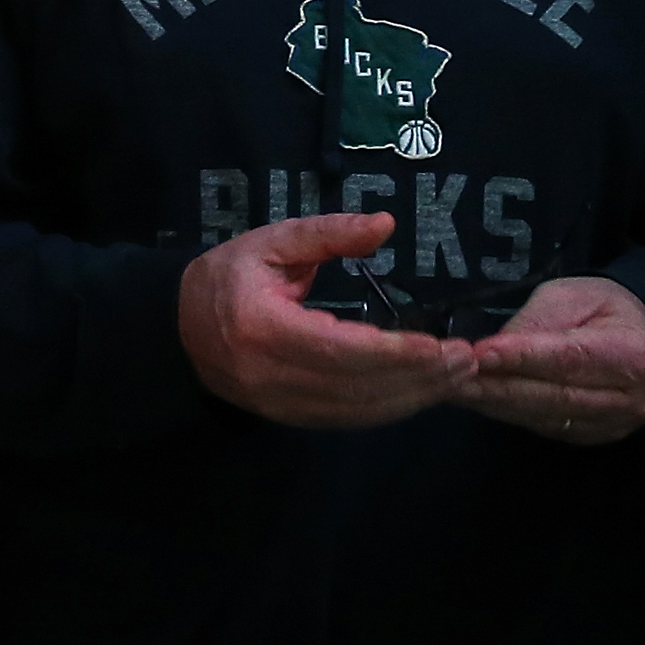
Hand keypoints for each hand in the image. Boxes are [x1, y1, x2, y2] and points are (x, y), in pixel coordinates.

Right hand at [179, 214, 476, 429]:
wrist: (176, 328)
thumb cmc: (226, 278)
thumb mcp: (270, 242)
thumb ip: (328, 234)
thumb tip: (384, 224)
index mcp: (263, 329)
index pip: (340, 351)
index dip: (395, 353)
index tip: (441, 345)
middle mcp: (271, 376)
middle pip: (358, 387)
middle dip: (419, 377)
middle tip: (468, 359)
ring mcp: (279, 404)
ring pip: (359, 411)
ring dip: (414, 397)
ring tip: (457, 375)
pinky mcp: (289, 417)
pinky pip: (348, 419)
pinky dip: (390, 408)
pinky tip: (422, 391)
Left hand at [453, 275, 644, 444]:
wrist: (632, 335)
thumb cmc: (599, 308)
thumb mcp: (571, 296)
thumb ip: (538, 323)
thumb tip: (494, 352)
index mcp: (637, 355)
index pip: (570, 359)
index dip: (522, 359)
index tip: (481, 354)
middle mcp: (633, 399)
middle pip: (555, 396)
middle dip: (498, 386)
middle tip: (453, 375)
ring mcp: (614, 424)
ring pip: (544, 416)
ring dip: (495, 403)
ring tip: (455, 387)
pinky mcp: (591, 436)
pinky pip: (542, 427)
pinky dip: (506, 412)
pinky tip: (478, 399)